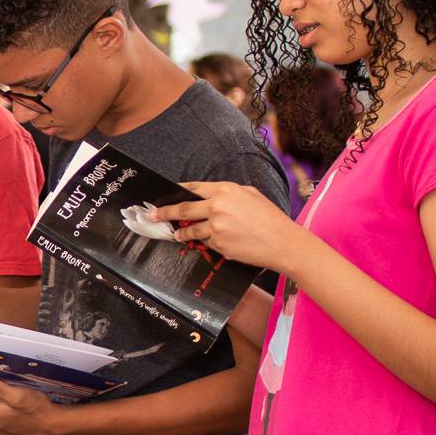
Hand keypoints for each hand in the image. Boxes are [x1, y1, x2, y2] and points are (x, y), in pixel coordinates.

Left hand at [152, 181, 305, 272]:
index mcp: (226, 190)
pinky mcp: (218, 245)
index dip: (177, 191)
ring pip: (191, 231)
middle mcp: (218, 207)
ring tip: (177, 235)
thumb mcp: (250, 195)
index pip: (193, 189)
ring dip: (182, 233)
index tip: (165, 195)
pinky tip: (218, 242)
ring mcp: (216, 227)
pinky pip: (206, 243)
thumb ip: (227, 195)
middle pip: (183, 210)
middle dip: (164, 213)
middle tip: (152, 215)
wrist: (283, 243)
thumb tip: (208, 198)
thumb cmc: (270, 218)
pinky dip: (208, 243)